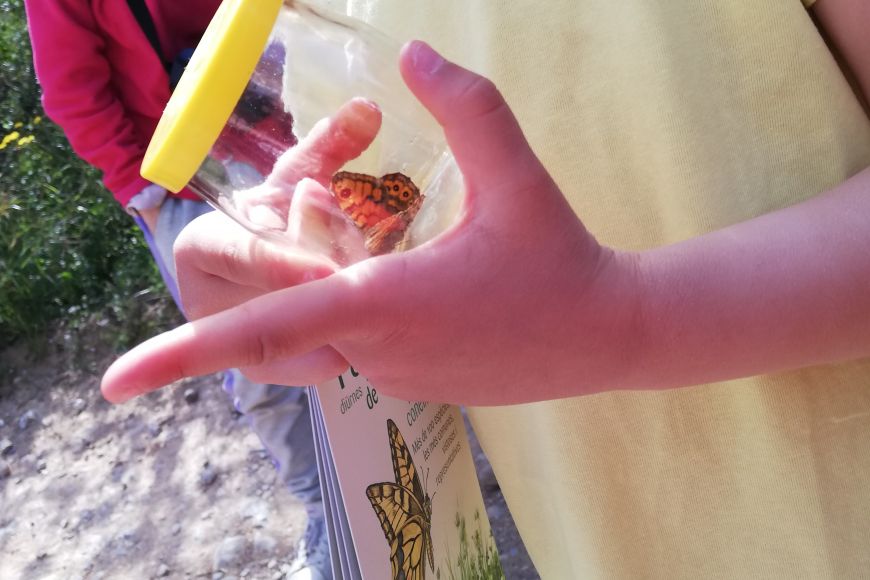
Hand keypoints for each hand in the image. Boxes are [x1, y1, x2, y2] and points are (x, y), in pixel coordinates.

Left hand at [101, 41, 641, 405]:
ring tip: (439, 256)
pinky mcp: (408, 386)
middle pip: (292, 301)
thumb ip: (469, 108)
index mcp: (385, 301)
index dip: (183, 352)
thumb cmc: (562, 258)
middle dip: (301, 250)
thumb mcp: (519, 175)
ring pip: (327, 319)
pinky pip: (358, 339)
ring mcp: (391, 376)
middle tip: (368, 212)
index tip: (116, 384)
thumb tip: (416, 54)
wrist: (607, 336)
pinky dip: (369, 301)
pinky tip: (445, 285)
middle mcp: (374, 350)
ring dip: (346, 273)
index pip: (266, 329)